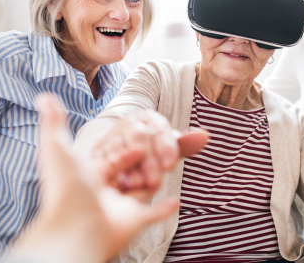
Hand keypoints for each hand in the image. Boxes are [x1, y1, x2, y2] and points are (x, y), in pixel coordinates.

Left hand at [13, 95, 185, 262]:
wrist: (74, 231)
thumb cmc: (65, 190)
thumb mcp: (57, 148)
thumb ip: (53, 121)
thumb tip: (43, 96)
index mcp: (89, 173)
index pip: (114, 154)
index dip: (126, 148)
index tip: (135, 143)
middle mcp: (104, 189)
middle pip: (132, 168)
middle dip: (143, 159)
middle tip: (145, 157)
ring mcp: (120, 206)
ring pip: (144, 186)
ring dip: (153, 176)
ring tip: (156, 173)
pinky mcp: (133, 221)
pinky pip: (153, 214)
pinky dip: (164, 209)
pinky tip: (175, 202)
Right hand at [91, 110, 207, 199]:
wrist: (124, 150)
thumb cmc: (154, 151)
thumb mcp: (169, 148)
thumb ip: (186, 144)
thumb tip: (205, 135)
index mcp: (151, 119)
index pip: (160, 130)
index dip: (165, 147)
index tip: (170, 165)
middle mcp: (131, 123)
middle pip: (140, 138)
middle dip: (147, 160)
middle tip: (154, 181)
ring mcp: (113, 133)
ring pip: (121, 147)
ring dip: (128, 166)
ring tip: (136, 184)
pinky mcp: (99, 148)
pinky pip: (103, 157)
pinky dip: (110, 170)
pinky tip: (117, 183)